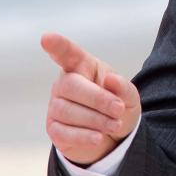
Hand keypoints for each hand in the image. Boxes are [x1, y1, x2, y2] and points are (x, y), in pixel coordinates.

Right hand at [40, 32, 141, 166]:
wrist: (113, 136)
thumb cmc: (118, 107)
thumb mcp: (129, 96)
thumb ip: (123, 87)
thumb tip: (110, 79)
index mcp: (82, 66)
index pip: (67, 53)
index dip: (57, 46)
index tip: (47, 38)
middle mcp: (64, 83)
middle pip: (71, 85)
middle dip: (98, 99)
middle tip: (119, 109)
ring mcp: (56, 106)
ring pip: (68, 111)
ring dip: (96, 120)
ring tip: (115, 124)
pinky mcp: (54, 129)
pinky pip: (64, 132)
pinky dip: (84, 136)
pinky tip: (98, 138)